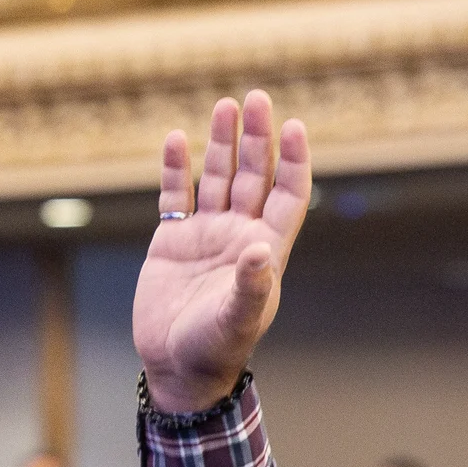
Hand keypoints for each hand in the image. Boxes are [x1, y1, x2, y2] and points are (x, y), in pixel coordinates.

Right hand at [135, 91, 311, 413]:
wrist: (177, 367)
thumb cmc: (215, 349)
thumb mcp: (238, 320)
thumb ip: (252, 286)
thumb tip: (261, 250)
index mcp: (266, 251)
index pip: (287, 196)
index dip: (293, 162)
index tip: (294, 126)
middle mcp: (240, 236)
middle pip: (254, 177)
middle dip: (257, 139)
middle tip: (256, 99)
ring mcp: (207, 236)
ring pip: (217, 178)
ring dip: (222, 144)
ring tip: (226, 106)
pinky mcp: (172, 241)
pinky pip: (175, 197)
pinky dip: (174, 169)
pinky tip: (175, 139)